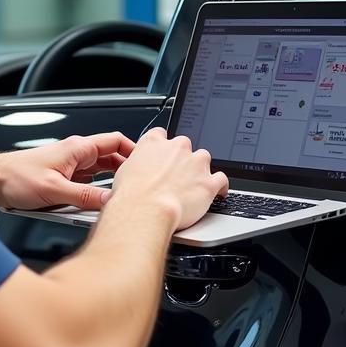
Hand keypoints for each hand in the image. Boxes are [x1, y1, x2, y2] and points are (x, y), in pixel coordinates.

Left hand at [0, 132, 134, 211]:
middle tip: (137, 187)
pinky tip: (93, 208)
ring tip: (118, 199)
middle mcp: (75, 155)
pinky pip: (84, 186)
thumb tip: (110, 201)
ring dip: (107, 187)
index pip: (114, 141)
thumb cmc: (16, 177)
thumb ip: (84, 197)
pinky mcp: (62, 180)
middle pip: (110, 159)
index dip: (134, 150)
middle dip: (124, 173)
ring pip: (98, 175)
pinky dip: (92, 195)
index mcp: (77, 148)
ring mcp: (69, 167)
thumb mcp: (54, 190)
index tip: (147, 164)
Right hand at [108, 127, 227, 231]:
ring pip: (204, 159)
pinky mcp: (209, 182)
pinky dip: (220, 185)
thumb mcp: (124, 172)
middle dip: (182, 159)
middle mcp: (177, 148)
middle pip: (185, 146)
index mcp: (154, 142)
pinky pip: (222, 179)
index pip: (161, 134)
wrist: (146, 212)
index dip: (163, 146)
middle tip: (175, 176)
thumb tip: (137, 170)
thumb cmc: (132, 197)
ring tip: (194, 184)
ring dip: (200, 169)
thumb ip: (137, 164)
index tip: (163, 155)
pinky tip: (218, 192)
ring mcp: (195, 164)